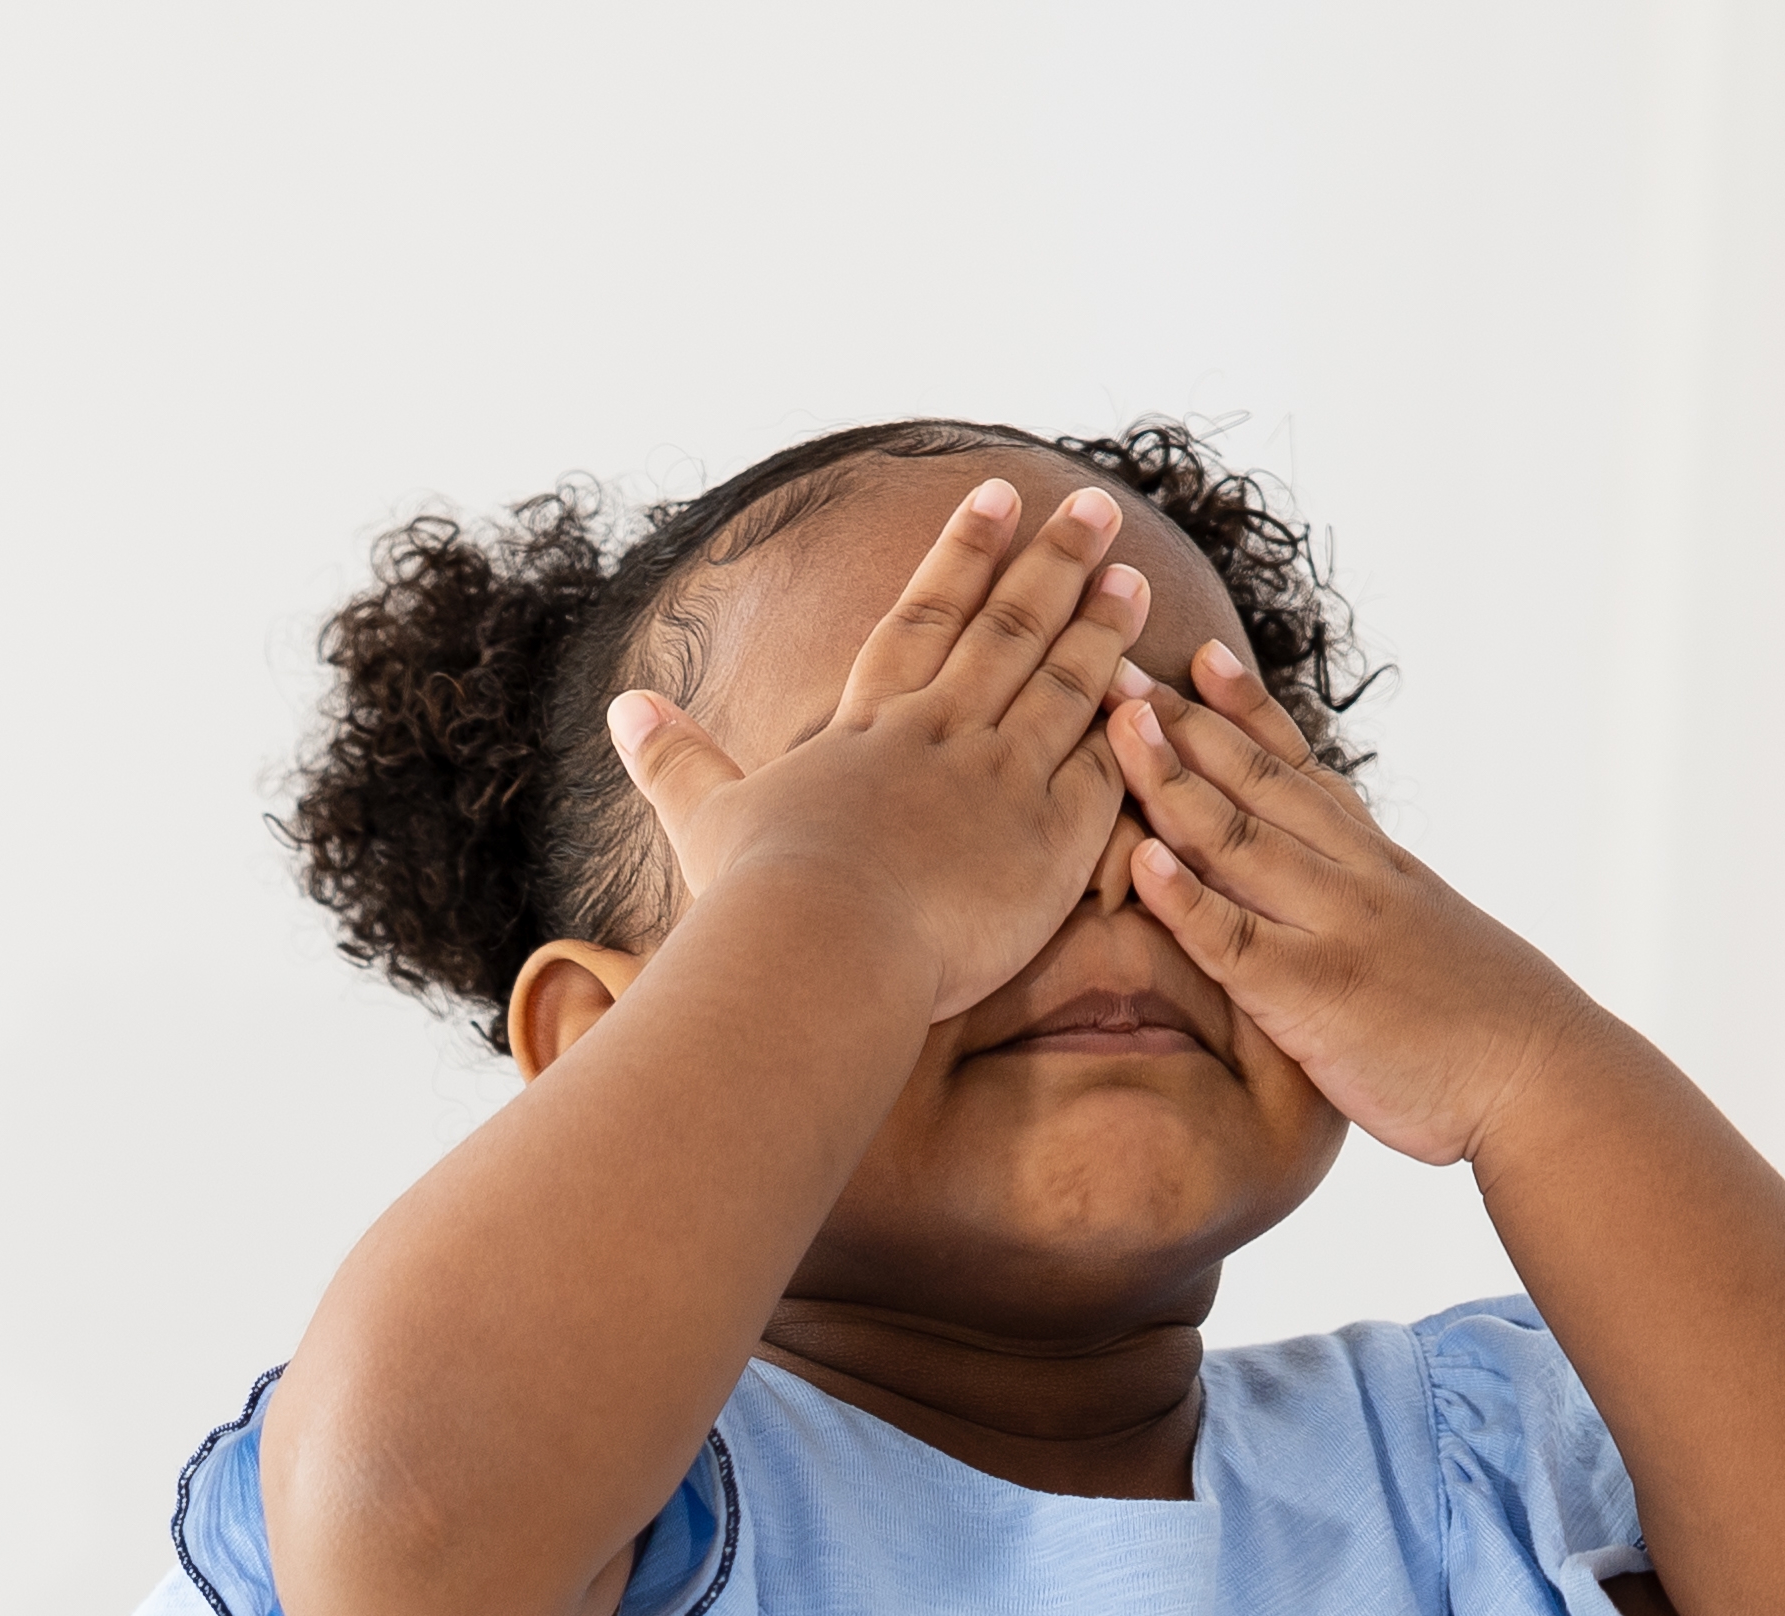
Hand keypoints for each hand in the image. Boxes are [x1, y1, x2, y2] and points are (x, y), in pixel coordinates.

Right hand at [606, 480, 1148, 1025]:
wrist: (820, 947)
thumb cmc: (756, 898)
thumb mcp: (704, 818)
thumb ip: (675, 759)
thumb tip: (622, 707)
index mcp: (867, 729)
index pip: (922, 621)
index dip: (960, 556)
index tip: (994, 498)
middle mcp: (942, 736)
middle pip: (1008, 631)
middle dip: (1051, 563)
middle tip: (1094, 507)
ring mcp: (1002, 781)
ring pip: (1065, 684)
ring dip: (1100, 627)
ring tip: (1132, 574)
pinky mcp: (1050, 839)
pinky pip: (1104, 770)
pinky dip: (1134, 730)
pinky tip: (1163, 693)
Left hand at [1103, 644, 1597, 1164]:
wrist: (1542, 1080)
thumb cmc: (1479, 1029)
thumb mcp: (1420, 946)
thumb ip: (1366, 916)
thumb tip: (1324, 906)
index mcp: (1377, 867)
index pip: (1303, 771)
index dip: (1249, 712)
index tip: (1201, 656)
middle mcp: (1356, 879)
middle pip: (1261, 784)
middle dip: (1186, 724)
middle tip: (1119, 667)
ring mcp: (1336, 929)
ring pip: (1241, 840)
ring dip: (1174, 781)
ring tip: (1119, 726)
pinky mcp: (1316, 995)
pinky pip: (1236, 940)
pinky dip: (1185, 897)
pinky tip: (1139, 858)